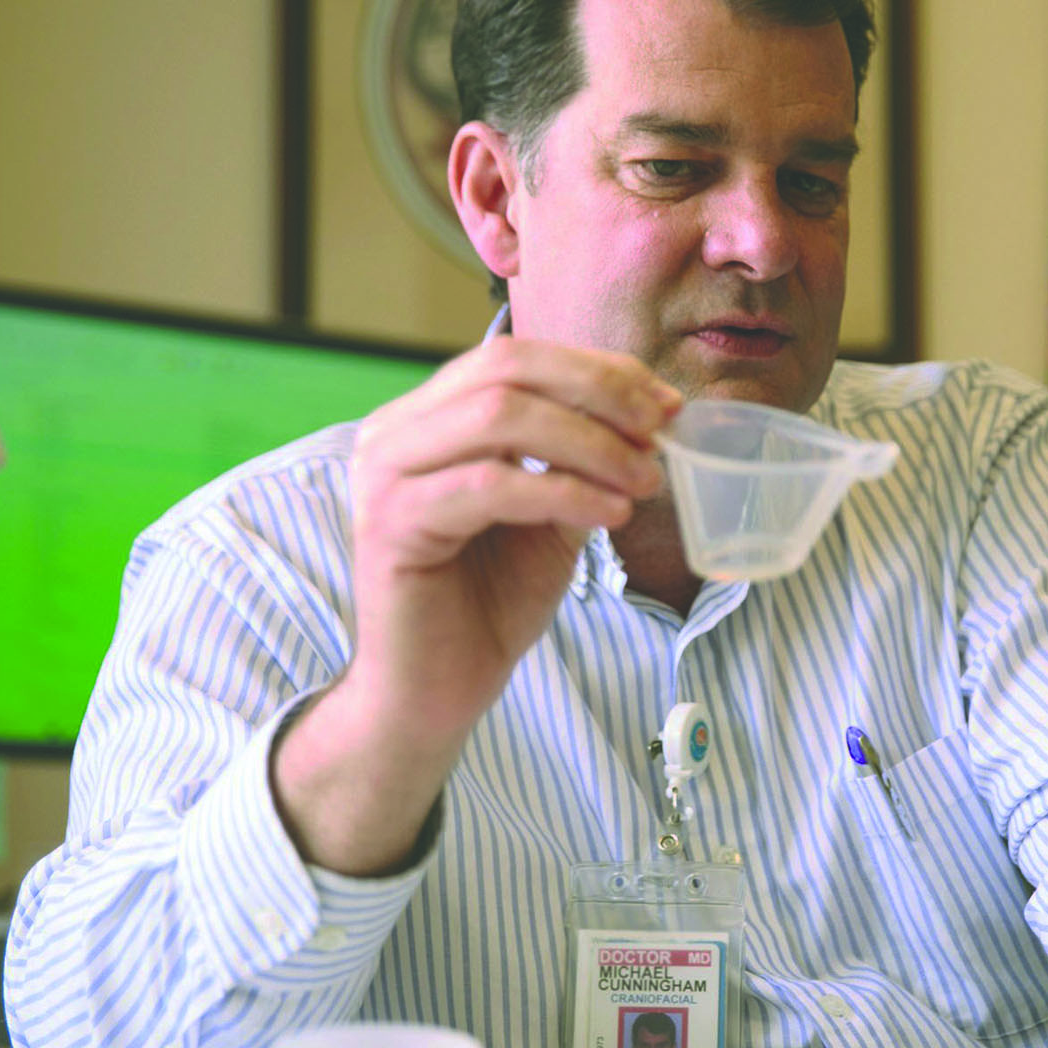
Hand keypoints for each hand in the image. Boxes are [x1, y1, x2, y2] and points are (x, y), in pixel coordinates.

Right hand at [273, 335, 678, 871]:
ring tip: (643, 480)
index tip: (664, 403)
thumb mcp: (550, 516)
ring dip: (589, 442)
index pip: (515, 356)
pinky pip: (491, 485)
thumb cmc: (488, 602)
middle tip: (659, 431)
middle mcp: (393, 432)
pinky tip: (608, 515)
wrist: (435, 691)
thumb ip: (580, 462)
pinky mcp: (390, 525)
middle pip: (505, 367)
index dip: (596, 369)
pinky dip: (563, 492)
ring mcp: (384, 474)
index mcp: (427, 418)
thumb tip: (648, 419)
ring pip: (498, 417)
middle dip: (597, 392)